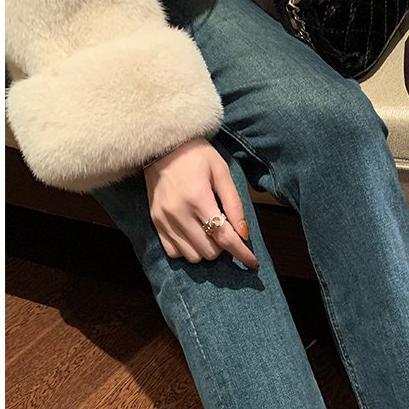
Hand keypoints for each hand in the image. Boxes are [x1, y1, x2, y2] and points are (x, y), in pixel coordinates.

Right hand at [144, 138, 259, 267]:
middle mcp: (179, 212)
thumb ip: (234, 204)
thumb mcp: (221, 172)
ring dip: (206, 249)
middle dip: (222, 245)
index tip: (253, 263)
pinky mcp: (155, 222)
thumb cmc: (196, 155)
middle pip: (209, 251)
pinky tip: (193, 235)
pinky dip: (187, 249)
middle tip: (224, 228)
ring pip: (192, 256)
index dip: (242, 253)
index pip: (224, 237)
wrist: (160, 145)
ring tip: (207, 230)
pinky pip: (174, 252)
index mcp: (198, 197)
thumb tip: (243, 235)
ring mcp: (164, 220)